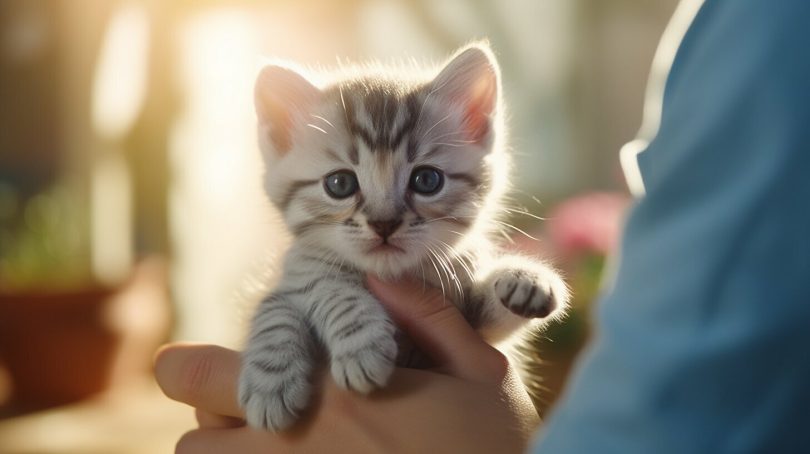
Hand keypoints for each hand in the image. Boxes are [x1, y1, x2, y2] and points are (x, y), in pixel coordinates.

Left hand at [154, 276, 539, 452]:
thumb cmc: (495, 449)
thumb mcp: (481, 373)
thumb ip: (428, 316)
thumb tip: (378, 274)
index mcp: (331, 393)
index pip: (206, 376)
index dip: (189, 371)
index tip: (192, 371)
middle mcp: (298, 446)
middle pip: (194, 438)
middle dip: (211, 422)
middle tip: (259, 417)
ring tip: (278, 447)